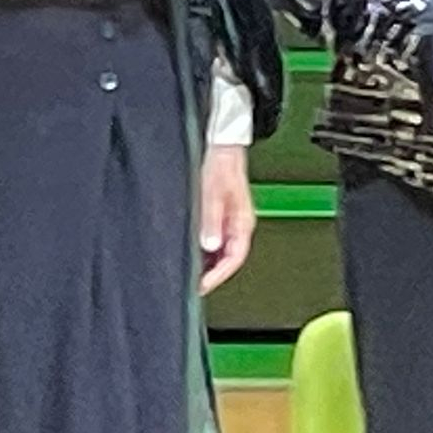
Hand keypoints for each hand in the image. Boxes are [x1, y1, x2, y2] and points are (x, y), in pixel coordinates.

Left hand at [198, 145, 255, 294]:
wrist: (222, 148)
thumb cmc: (221, 165)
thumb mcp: (212, 194)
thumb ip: (211, 220)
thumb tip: (209, 245)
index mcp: (242, 222)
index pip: (235, 258)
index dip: (218, 275)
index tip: (203, 284)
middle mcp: (237, 225)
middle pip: (228, 258)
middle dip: (211, 273)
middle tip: (193, 285)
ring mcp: (229, 222)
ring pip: (220, 251)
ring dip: (207, 263)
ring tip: (190, 273)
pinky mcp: (220, 217)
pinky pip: (214, 240)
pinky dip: (203, 250)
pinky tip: (191, 253)